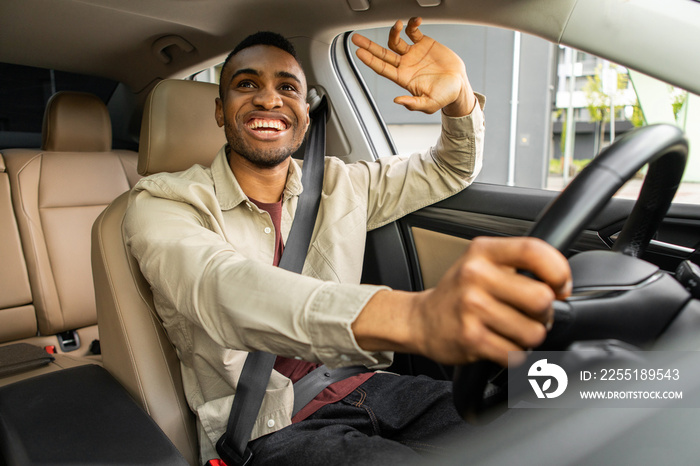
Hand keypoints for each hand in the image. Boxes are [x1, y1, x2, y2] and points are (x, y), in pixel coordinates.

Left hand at [351, 17, 475, 116]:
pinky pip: (414, 31)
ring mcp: (413, 53)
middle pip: (382, 53)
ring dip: (394, 31)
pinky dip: (412, 25)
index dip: (370, 60)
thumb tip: (397, 100)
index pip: (382, 68)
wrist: (459, 85)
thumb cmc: (444, 97)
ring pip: (396, 40)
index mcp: (403, 78)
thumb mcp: (429, 104)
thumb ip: (413, 103)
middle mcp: (405, 64)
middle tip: (356, 39)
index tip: (359, 53)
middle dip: (369, 46)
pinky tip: (415, 22)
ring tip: (398, 24)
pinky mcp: (424, 44)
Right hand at [352, 237, 571, 366]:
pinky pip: (515, 353)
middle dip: (545, 313)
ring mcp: (471, 307)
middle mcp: (474, 275)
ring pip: (533, 332)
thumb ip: (517, 263)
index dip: (558, 271)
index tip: (561, 286)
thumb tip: (560, 284)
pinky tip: (500, 343)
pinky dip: (514, 354)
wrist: (422, 320)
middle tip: (532, 314)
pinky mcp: (470, 338)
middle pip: (541, 298)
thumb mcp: (482, 262)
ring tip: (513, 329)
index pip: (533, 251)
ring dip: (529, 336)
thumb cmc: (460, 292)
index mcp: (482, 251)